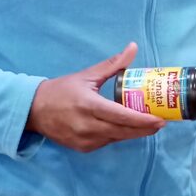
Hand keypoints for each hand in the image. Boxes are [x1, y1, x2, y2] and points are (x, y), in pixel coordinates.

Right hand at [26, 42, 164, 152]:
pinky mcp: (83, 148)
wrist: (34, 110)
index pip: (121, 116)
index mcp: (89, 105)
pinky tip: (126, 128)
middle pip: (123, 132)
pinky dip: (118, 135)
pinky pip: (107, 142)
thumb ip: (112, 65)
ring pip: (117, 138)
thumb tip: (133, 48)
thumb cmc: (61, 90)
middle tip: (161, 122)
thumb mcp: (86, 75)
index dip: (142, 121)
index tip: (160, 119)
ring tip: (148, 124)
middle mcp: (87, 126)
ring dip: (133, 133)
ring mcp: (84, 140)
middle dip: (145, 129)